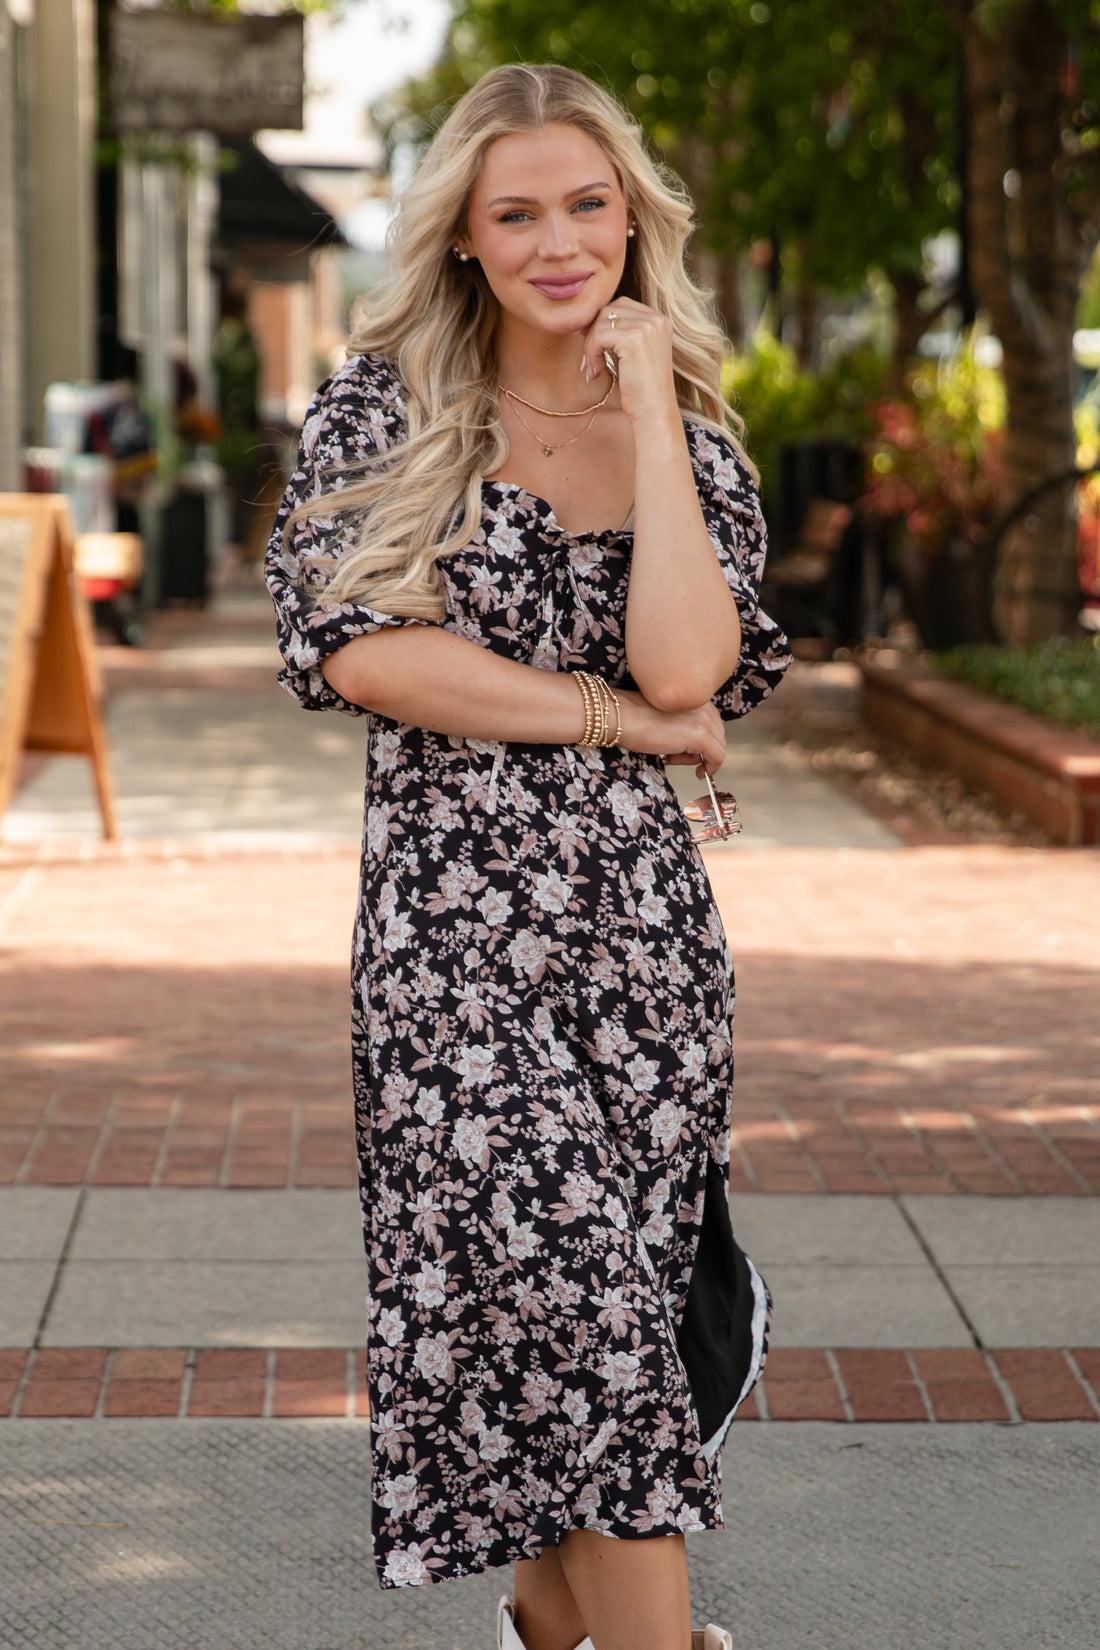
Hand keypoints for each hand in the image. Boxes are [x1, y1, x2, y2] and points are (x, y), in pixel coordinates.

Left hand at [580, 297, 678, 425]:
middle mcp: (656, 319)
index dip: (602, 323)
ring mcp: (646, 328)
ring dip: (590, 347)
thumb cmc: (643, 389)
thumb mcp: (636, 354)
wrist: (655, 412)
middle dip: (593, 333)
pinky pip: (598, 337)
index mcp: (660, 320)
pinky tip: (597, 373)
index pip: (621, 306)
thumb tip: (587, 320)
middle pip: (608, 310)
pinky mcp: (633, 341)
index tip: (593, 346)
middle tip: (589, 360)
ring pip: (600, 323)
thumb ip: (623, 333)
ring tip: (594, 370)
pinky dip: (591, 354)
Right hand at [615, 688, 725, 776]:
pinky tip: (699, 773)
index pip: (711, 720)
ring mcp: (702, 720)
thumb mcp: (664, 716)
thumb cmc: (632, 717)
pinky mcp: (699, 736)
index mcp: (692, 697)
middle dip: (701, 749)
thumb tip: (689, 746)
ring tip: (675, 759)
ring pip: (718, 745)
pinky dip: (711, 768)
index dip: (702, 739)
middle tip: (678, 757)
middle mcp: (701, 705)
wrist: (621, 717)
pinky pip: (717, 756)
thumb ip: (681, 724)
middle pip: (717, 733)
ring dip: (700, 758)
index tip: (690, 750)